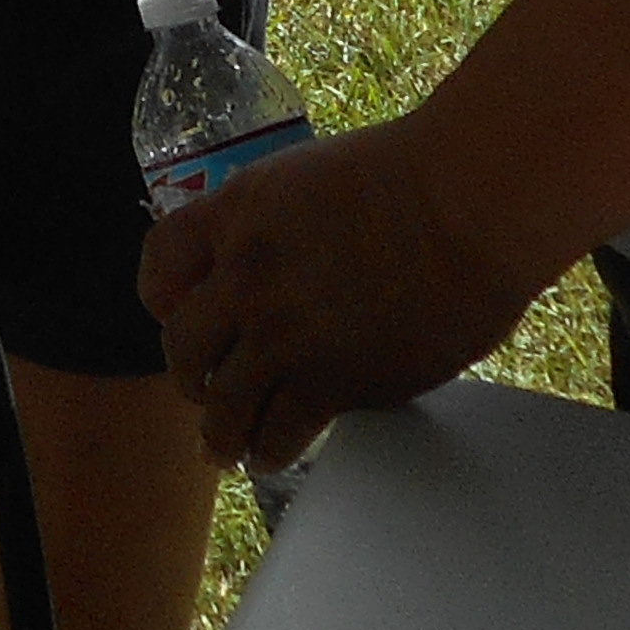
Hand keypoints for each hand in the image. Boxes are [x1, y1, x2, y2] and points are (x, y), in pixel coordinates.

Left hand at [140, 115, 553, 471]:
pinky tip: (271, 455)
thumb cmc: (412, 175)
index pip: (161, 258)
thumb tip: (273, 262)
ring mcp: (284, 332)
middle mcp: (245, 273)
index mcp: (238, 211)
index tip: (173, 315)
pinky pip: (279, 431)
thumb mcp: (309, 175)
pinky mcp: (332, 380)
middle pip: (182, 344)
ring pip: (224, 403)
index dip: (162, 296)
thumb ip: (274, 220)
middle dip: (189, 374)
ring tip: (223, 448)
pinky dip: (270, 449)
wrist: (468, 202)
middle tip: (200, 391)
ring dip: (221, 431)